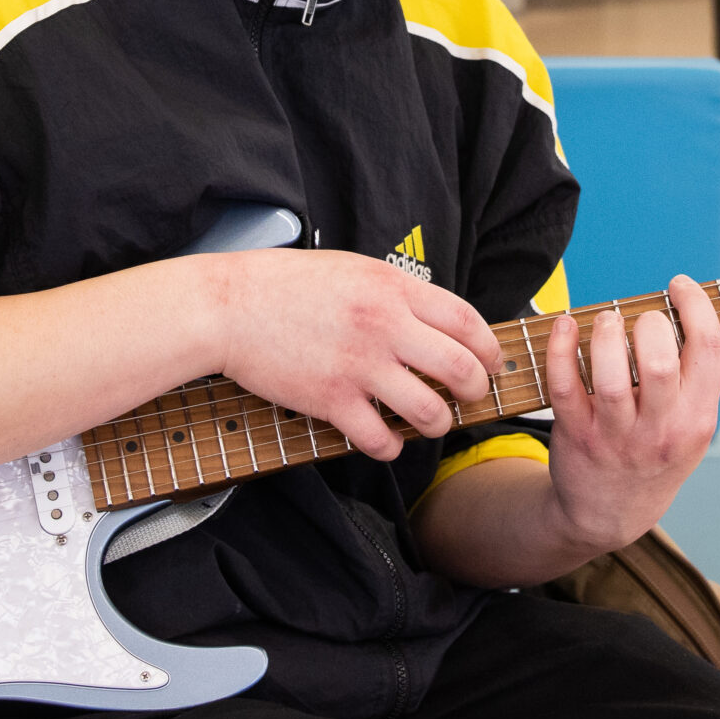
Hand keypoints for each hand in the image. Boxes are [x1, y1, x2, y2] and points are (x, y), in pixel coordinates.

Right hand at [210, 250, 501, 459]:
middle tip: (469, 398)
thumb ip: (397, 293)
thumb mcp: (354, 270)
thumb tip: (434, 317)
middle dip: (475, 391)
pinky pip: (379, 439)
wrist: (228, 307)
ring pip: (428, 411)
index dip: (489, 349)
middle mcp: (384, 326)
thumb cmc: (284, 285)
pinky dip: (390, 448)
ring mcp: (358, 365)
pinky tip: (386, 442)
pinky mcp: (330, 400)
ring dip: (437, 424)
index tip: (491, 364)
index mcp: (393, 288)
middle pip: (460, 369)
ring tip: (430, 423)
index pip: (467, 322)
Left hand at [535, 277, 719, 553]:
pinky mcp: (576, 434)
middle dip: (651, 323)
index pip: (709, 351)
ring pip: (611, 375)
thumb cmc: (654, 456)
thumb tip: (683, 310)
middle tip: (641, 319)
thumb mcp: (691, 428)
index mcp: (697, 419)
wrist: (609, 514)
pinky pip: (564, 385)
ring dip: (606, 333)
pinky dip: (560, 349)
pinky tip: (564, 326)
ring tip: (606, 320)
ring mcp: (616, 435)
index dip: (696, 306)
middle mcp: (660, 430)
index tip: (679, 286)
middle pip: (661, 362)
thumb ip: (695, 380)